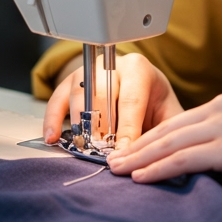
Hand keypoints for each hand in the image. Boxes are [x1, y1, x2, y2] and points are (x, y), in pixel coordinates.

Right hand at [41, 52, 184, 147]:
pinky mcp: (69, 84)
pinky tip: (53, 138)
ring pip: (78, 97)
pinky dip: (53, 120)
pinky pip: (56, 100)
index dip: (127, 129)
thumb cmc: (154, 103)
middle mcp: (110, 65)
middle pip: (101, 96)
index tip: (124, 152)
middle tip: (103, 154)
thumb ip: (163, 132)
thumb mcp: (168, 114)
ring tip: (84, 149)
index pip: (130, 100)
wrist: (139, 88)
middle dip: (102, 129)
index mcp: (138, 68)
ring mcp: (87, 72)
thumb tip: (157, 155)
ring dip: (80, 127)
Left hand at [106, 94, 221, 183]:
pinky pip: (184, 158)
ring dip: (139, 157)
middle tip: (112, 159)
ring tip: (117, 169)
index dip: (151, 135)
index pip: (178, 121)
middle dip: (136, 146)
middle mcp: (219, 111)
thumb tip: (217, 156)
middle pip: (166, 130)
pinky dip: (159, 167)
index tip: (131, 147)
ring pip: (168, 143)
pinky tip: (142, 176)